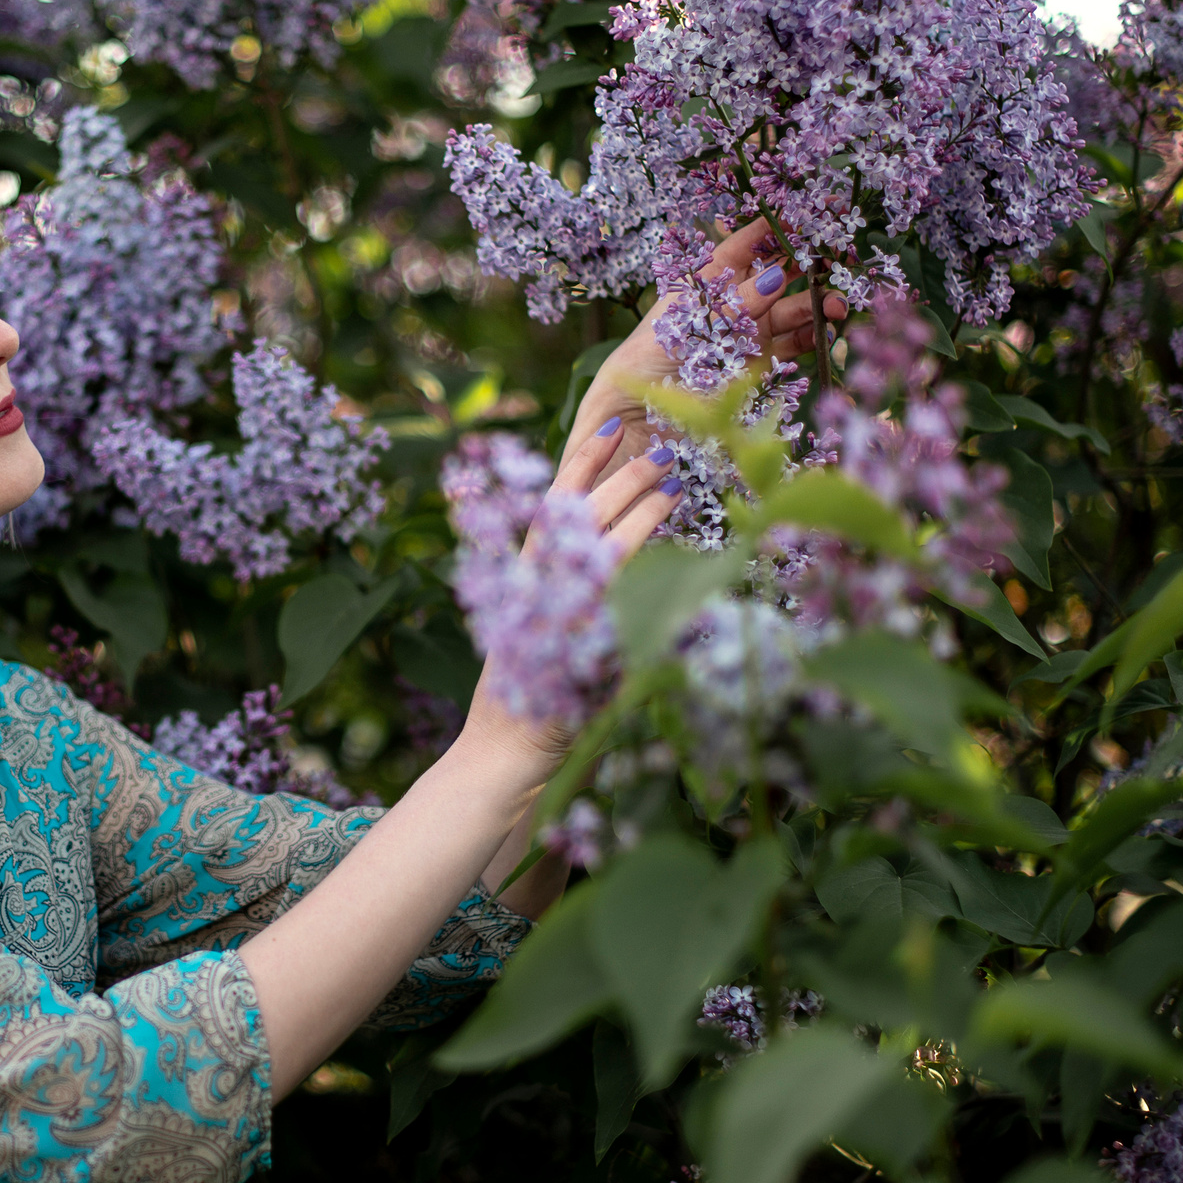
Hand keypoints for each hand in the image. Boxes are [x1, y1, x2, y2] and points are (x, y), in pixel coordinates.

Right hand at [462, 410, 683, 763]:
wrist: (506, 758)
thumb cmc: (534, 706)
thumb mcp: (549, 640)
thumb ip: (577, 598)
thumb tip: (620, 556)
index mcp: (524, 580)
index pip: (553, 505)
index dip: (581, 462)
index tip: (608, 424)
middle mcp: (534, 588)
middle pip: (579, 515)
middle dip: (622, 477)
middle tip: (663, 449)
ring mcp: (554, 614)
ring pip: (599, 544)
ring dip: (640, 510)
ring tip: (676, 481)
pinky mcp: (578, 643)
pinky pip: (615, 591)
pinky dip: (644, 562)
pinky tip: (675, 542)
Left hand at [564, 219, 846, 474]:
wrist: (635, 414)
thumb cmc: (646, 360)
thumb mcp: (687, 324)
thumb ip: (732, 305)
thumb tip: (776, 277)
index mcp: (707, 280)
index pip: (745, 245)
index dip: (775, 228)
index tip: (807, 214)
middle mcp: (732, 302)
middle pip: (779, 273)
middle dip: (810, 265)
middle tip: (837, 260)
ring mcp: (748, 332)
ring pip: (793, 309)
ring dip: (818, 304)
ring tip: (837, 305)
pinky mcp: (758, 364)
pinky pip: (794, 344)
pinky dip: (814, 337)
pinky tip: (827, 333)